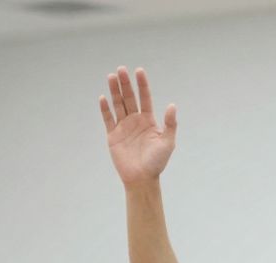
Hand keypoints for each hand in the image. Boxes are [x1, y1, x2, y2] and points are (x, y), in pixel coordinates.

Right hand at [100, 66, 177, 186]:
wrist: (142, 178)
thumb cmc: (157, 162)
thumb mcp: (168, 142)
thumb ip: (170, 124)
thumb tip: (172, 105)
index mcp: (148, 121)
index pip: (144, 98)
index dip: (142, 84)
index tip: (139, 71)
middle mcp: (135, 121)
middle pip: (129, 98)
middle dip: (125, 84)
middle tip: (121, 69)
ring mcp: (123, 127)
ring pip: (118, 105)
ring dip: (114, 91)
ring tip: (111, 76)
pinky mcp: (113, 135)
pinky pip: (108, 119)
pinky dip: (105, 109)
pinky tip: (103, 97)